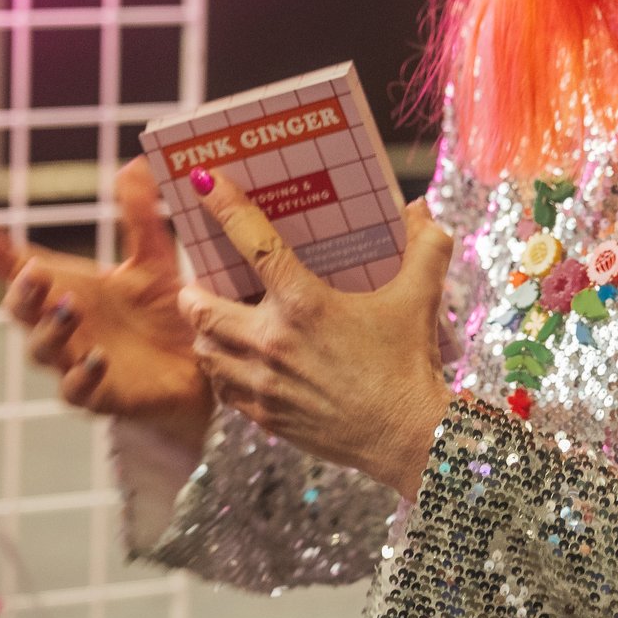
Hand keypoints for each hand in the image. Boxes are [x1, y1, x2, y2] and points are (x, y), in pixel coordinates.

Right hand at [0, 162, 213, 453]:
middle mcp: (64, 325)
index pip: (20, 266)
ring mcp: (76, 361)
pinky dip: (81, 375)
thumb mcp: (154, 258)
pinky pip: (77, 392)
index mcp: (68, 288)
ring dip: (49, 328)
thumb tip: (132, 164)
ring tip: (68, 306)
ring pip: (41, 350)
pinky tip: (97, 358)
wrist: (202, 365)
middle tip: (34, 271)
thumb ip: (138, 216)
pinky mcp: (101, 395)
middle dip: (21, 291)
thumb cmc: (166, 312)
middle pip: (21, 310)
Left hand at [178, 175, 454, 499]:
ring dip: (203, 334)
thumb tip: (420, 207)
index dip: (223, 205)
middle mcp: (274, 341)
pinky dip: (222, 373)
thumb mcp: (420, 297)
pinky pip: (223, 391)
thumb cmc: (411, 363)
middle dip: (192, 292)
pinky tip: (235, 364)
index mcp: (305, 302)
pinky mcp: (266, 417)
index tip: (202, 180)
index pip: (253, 242)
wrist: (410, 437)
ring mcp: (265, 383)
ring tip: (213, 323)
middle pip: (200, 308)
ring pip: (204, 353)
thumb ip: (425, 247)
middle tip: (198, 282)